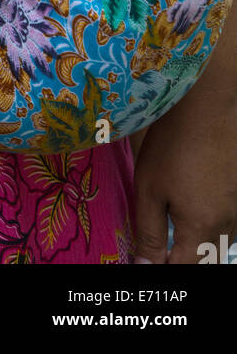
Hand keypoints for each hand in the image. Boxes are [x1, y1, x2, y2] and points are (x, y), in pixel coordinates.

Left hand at [133, 88, 236, 262]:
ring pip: (221, 244)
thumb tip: (145, 268)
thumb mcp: (149, 189)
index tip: (147, 259)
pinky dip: (212, 227)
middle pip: (206, 260)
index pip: (183, 268)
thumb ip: (148, 234)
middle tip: (160, 247)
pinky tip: (196, 208)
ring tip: (175, 229)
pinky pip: (229, 224)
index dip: (162, 267)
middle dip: (182, 259)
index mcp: (202, 228)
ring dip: (198, 245)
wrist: (206, 104)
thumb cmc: (171, 143)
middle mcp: (228, 224)